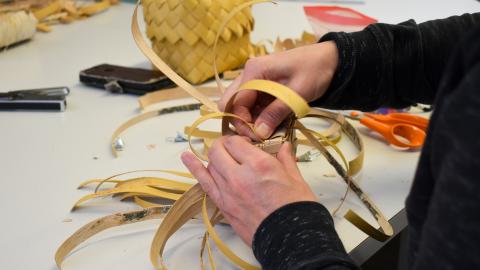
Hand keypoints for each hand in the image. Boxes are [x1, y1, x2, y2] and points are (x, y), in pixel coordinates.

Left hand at [181, 136, 316, 245]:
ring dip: (216, 158)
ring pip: (210, 164)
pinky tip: (186, 157)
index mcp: (259, 164)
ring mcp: (227, 191)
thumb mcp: (296, 178)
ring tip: (220, 155)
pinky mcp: (223, 206)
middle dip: (225, 145)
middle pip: (218, 150)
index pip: (236, 141)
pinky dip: (194, 168)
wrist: (290, 240)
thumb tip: (284, 146)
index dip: (240, 140)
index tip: (247, 145)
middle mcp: (239, 175)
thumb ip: (285, 159)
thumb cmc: (296, 209)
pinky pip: (204, 183)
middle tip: (235, 149)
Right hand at [218, 41, 337, 138]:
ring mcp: (254, 80)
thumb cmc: (315, 70)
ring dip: (251, 120)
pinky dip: (259, 117)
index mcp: (254, 71)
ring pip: (241, 106)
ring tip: (269, 132)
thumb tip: (259, 133)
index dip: (242, 122)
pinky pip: (253, 105)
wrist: (331, 60)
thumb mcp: (297, 93)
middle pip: (232, 103)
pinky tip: (273, 124)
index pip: (234, 101)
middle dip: (242, 122)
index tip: (257, 137)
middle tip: (259, 136)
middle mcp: (248, 74)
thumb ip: (276, 112)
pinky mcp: (262, 87)